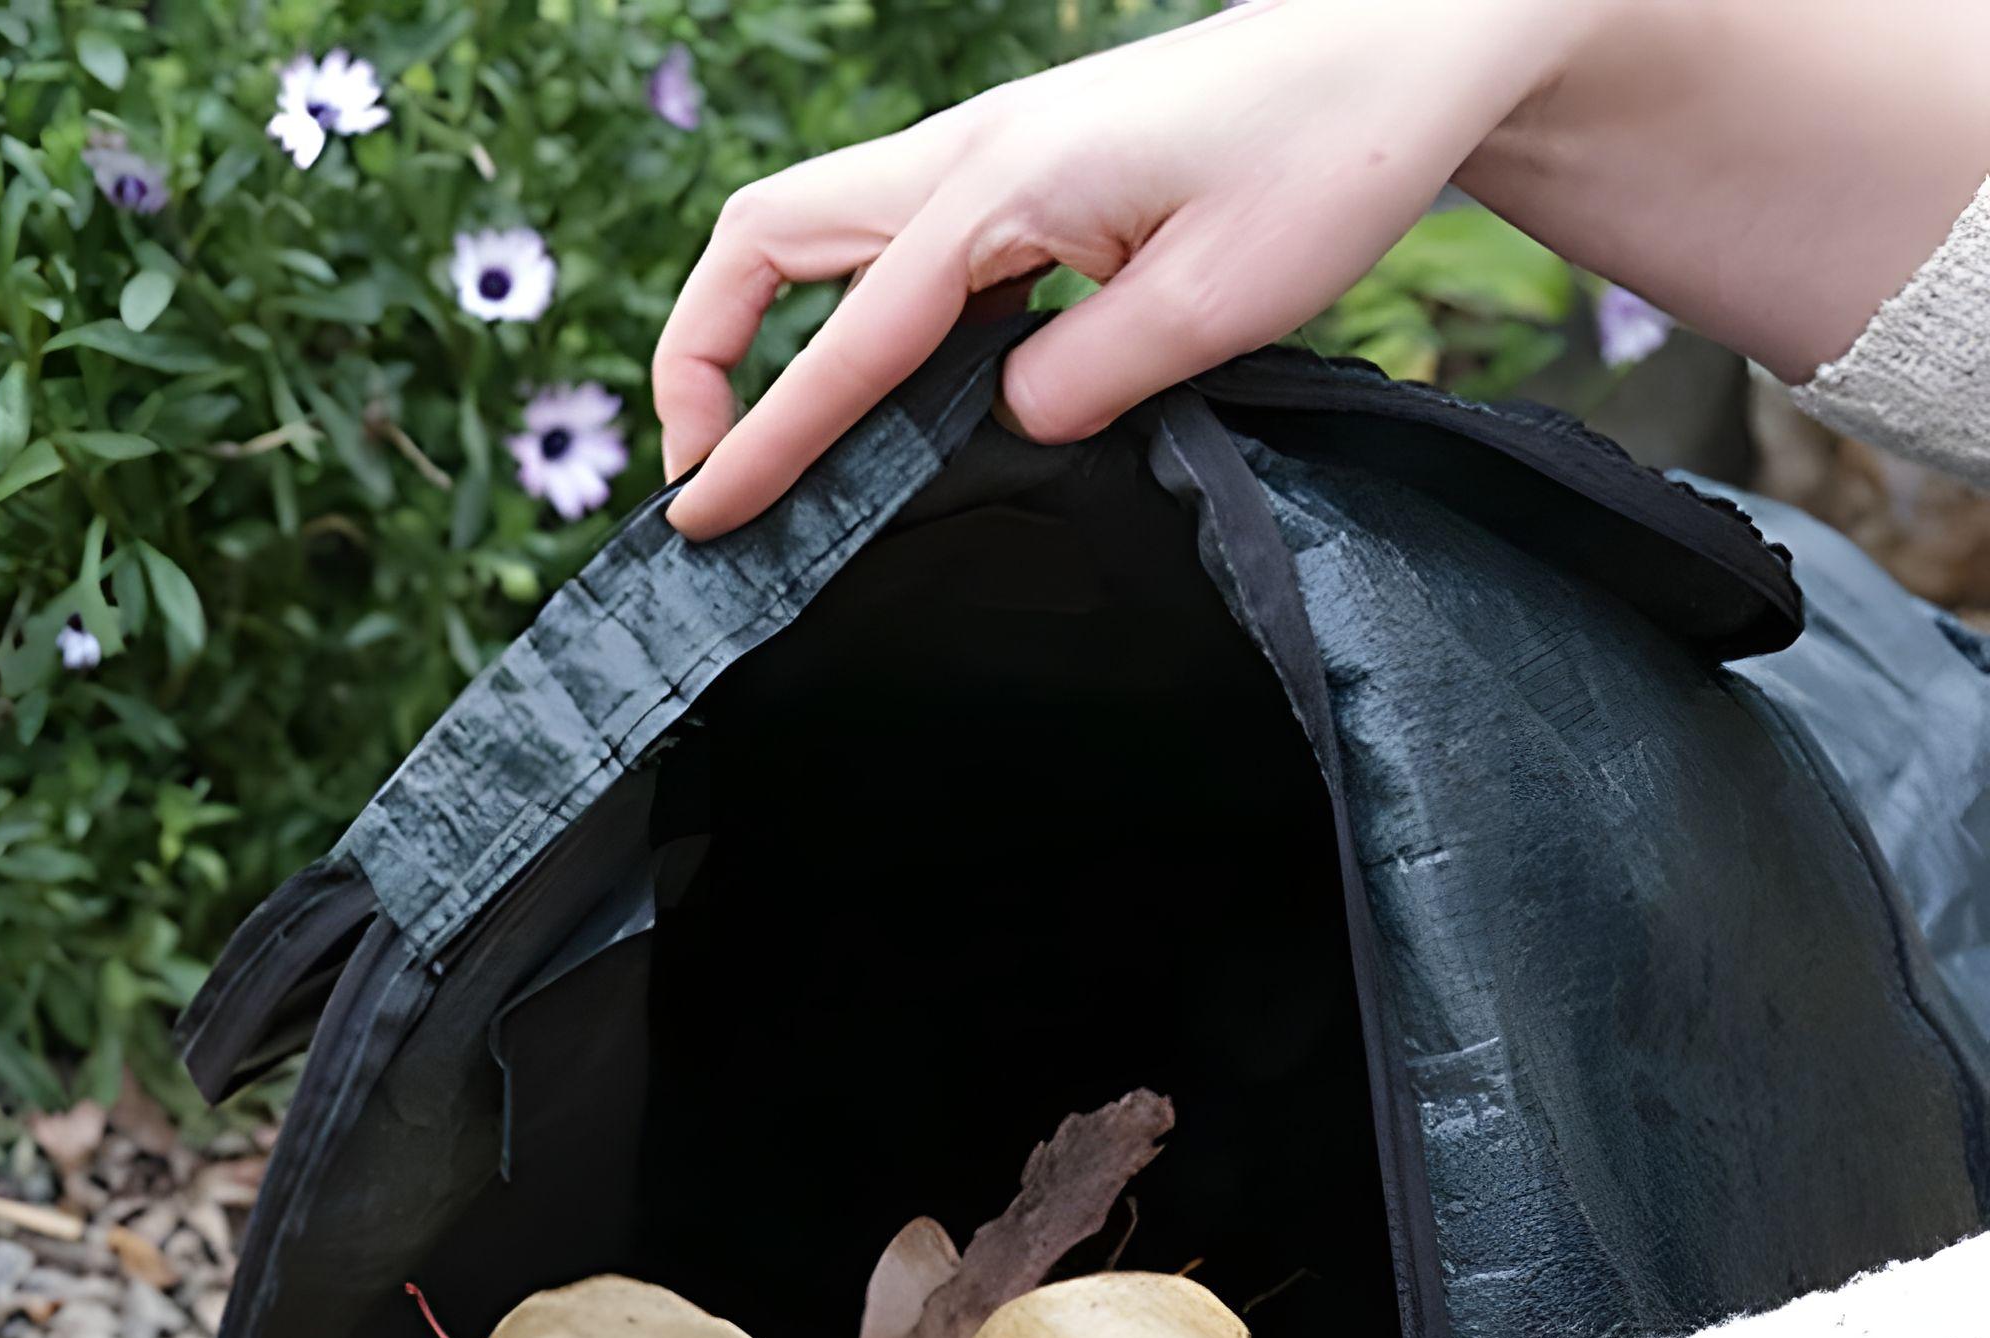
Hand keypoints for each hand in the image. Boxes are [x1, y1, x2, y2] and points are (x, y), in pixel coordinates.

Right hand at [654, 0, 1989, 541]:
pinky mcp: (1013, 177)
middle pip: (760, 238)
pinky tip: (877, 405)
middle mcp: (966, 158)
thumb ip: (1084, 379)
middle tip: (708, 476)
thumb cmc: (1331, 157)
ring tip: (763, 450)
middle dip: (700, 354)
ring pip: (803, 231)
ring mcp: (983, 157)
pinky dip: (830, 321)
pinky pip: (876, 247)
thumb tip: (999, 425)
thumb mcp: (1222, 303)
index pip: (845, 342)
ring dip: (754, 334)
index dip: (767, 442)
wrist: (1404, 41)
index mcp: (1001, 188)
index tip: (705, 522)